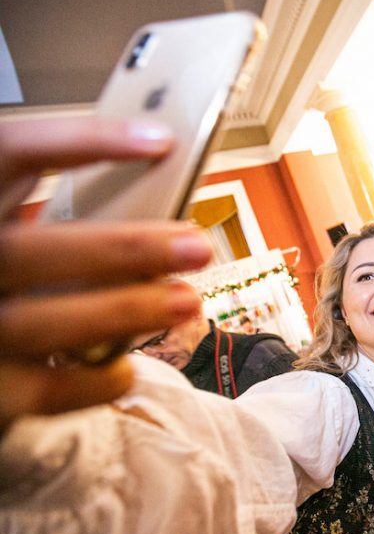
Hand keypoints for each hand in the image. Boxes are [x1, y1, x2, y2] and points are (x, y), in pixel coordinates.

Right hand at [0, 116, 212, 430]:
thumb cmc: (7, 273)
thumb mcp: (16, 220)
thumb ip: (65, 206)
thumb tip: (157, 168)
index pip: (11, 151)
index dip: (82, 141)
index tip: (160, 141)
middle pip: (35, 252)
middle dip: (124, 249)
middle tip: (195, 246)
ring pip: (42, 324)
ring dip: (125, 312)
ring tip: (186, 300)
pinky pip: (42, 391)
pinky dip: (93, 381)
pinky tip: (127, 366)